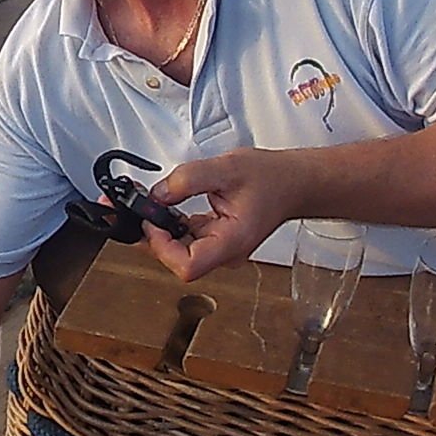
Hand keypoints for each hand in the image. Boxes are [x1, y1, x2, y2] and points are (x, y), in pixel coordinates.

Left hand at [142, 148, 307, 280]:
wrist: (292, 182)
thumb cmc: (271, 179)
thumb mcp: (226, 168)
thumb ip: (188, 180)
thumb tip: (158, 195)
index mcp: (232, 242)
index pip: (188, 266)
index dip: (162, 247)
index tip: (152, 221)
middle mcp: (226, 253)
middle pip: (178, 260)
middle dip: (155, 235)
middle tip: (143, 208)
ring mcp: (220, 249)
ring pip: (178, 251)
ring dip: (160, 229)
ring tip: (153, 203)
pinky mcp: (215, 240)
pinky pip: (185, 239)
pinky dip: (171, 224)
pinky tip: (167, 206)